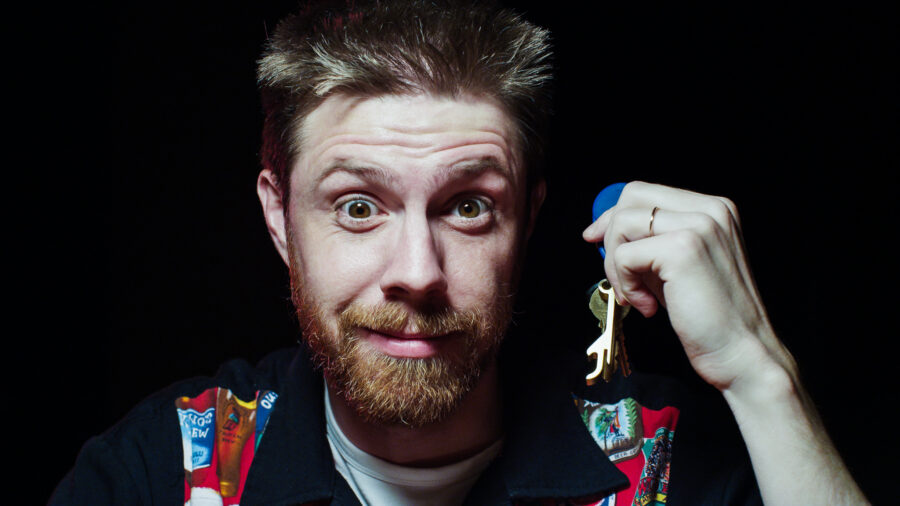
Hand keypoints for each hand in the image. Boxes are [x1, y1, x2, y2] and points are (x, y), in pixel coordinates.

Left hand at [582, 181, 791, 390]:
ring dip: (616, 266)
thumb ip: (650, 241)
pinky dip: (626, 284)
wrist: (741, 352)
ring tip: (636, 296)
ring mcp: (699, 225)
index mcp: (714, 208)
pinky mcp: (683, 249)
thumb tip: (603, 230)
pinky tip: (648, 306)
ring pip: (623, 224)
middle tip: (617, 275)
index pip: (644, 192)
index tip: (594, 239)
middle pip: (631, 197)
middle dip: (610, 236)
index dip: (612, 215)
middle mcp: (711, 209)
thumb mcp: (678, 265)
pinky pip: (625, 256)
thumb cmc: (708, 315)